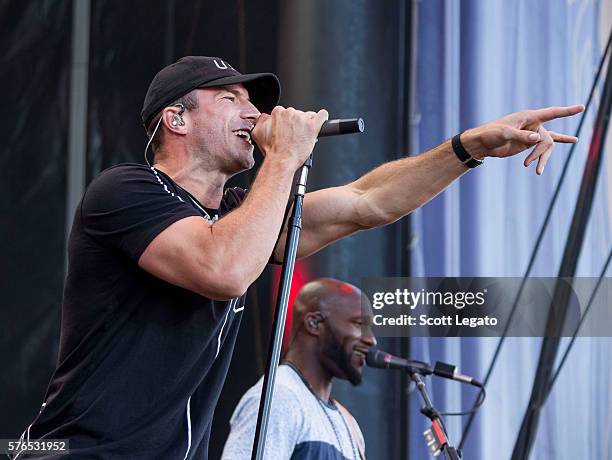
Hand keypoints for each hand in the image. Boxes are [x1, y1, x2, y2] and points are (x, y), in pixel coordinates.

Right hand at [252, 106, 328, 168]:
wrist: (281, 160)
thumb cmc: (272, 150)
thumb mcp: (258, 133)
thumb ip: (261, 121)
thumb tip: (266, 117)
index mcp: (278, 113)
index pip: (285, 112)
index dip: (287, 121)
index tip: (288, 128)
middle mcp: (291, 113)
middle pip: (297, 113)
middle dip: (297, 123)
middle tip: (295, 134)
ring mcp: (303, 119)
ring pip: (309, 115)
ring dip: (307, 124)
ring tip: (303, 135)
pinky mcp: (313, 126)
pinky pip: (322, 115)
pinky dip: (322, 118)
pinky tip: (320, 123)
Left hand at [462, 104, 583, 174]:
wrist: (482, 143)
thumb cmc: (491, 133)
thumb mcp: (505, 134)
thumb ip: (521, 136)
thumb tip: (537, 138)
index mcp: (528, 117)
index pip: (552, 113)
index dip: (567, 111)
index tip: (581, 108)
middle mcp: (533, 124)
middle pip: (548, 138)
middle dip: (540, 152)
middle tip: (528, 163)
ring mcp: (531, 135)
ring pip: (546, 146)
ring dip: (542, 159)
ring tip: (537, 172)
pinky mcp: (527, 144)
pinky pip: (542, 149)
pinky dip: (545, 156)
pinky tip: (563, 149)